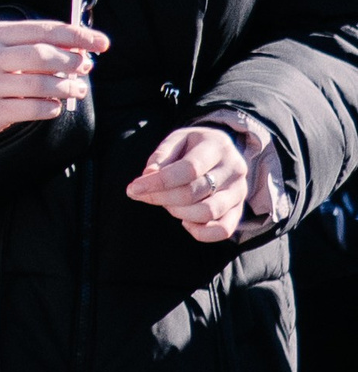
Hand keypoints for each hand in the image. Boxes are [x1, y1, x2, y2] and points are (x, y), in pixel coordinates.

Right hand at [0, 16, 106, 138]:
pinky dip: (51, 108)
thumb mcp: (7, 47)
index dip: (76, 36)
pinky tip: (56, 105)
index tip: (101, 43)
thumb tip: (82, 51)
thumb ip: (40, 44)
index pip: (43, 30)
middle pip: (40, 56)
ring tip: (78, 89)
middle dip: (71, 62)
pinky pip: (31, 109)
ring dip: (66, 87)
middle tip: (85, 67)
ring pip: (39, 85)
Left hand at [127, 125, 249, 243]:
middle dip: (162, 197)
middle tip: (145, 194)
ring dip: (178, 213)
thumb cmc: (193, 146)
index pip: (189, 169)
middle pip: (194, 192)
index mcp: (217, 146)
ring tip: (168, 203)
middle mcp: (234, 169)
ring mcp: (239, 192)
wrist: (222, 151)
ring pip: (208, 212)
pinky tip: (185, 221)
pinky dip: (200, 232)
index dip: (159, 182)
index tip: (133, 188)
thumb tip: (148, 175)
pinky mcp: (239, 210)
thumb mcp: (177, 140)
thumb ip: (162, 155)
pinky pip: (223, 230)